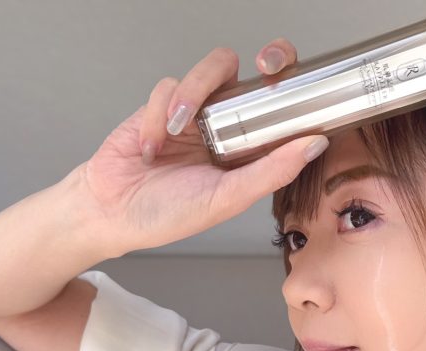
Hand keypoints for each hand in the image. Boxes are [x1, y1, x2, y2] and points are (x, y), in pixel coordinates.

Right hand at [74, 39, 327, 255]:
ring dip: (194, 94)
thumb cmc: (169, 214)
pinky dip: (158, 115)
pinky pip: (169, 87)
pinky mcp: (164, 104)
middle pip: (259, 73)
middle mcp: (229, 126)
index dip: (298, 90)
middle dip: (268, 60)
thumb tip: (314, 145)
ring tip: (175, 131)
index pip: (285, 109)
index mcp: (251, 151)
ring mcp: (198, 112)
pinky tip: (152, 148)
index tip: (302, 86)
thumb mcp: (227, 199)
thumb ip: (271, 172)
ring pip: (214, 70)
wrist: (110, 213)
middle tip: (265, 67)